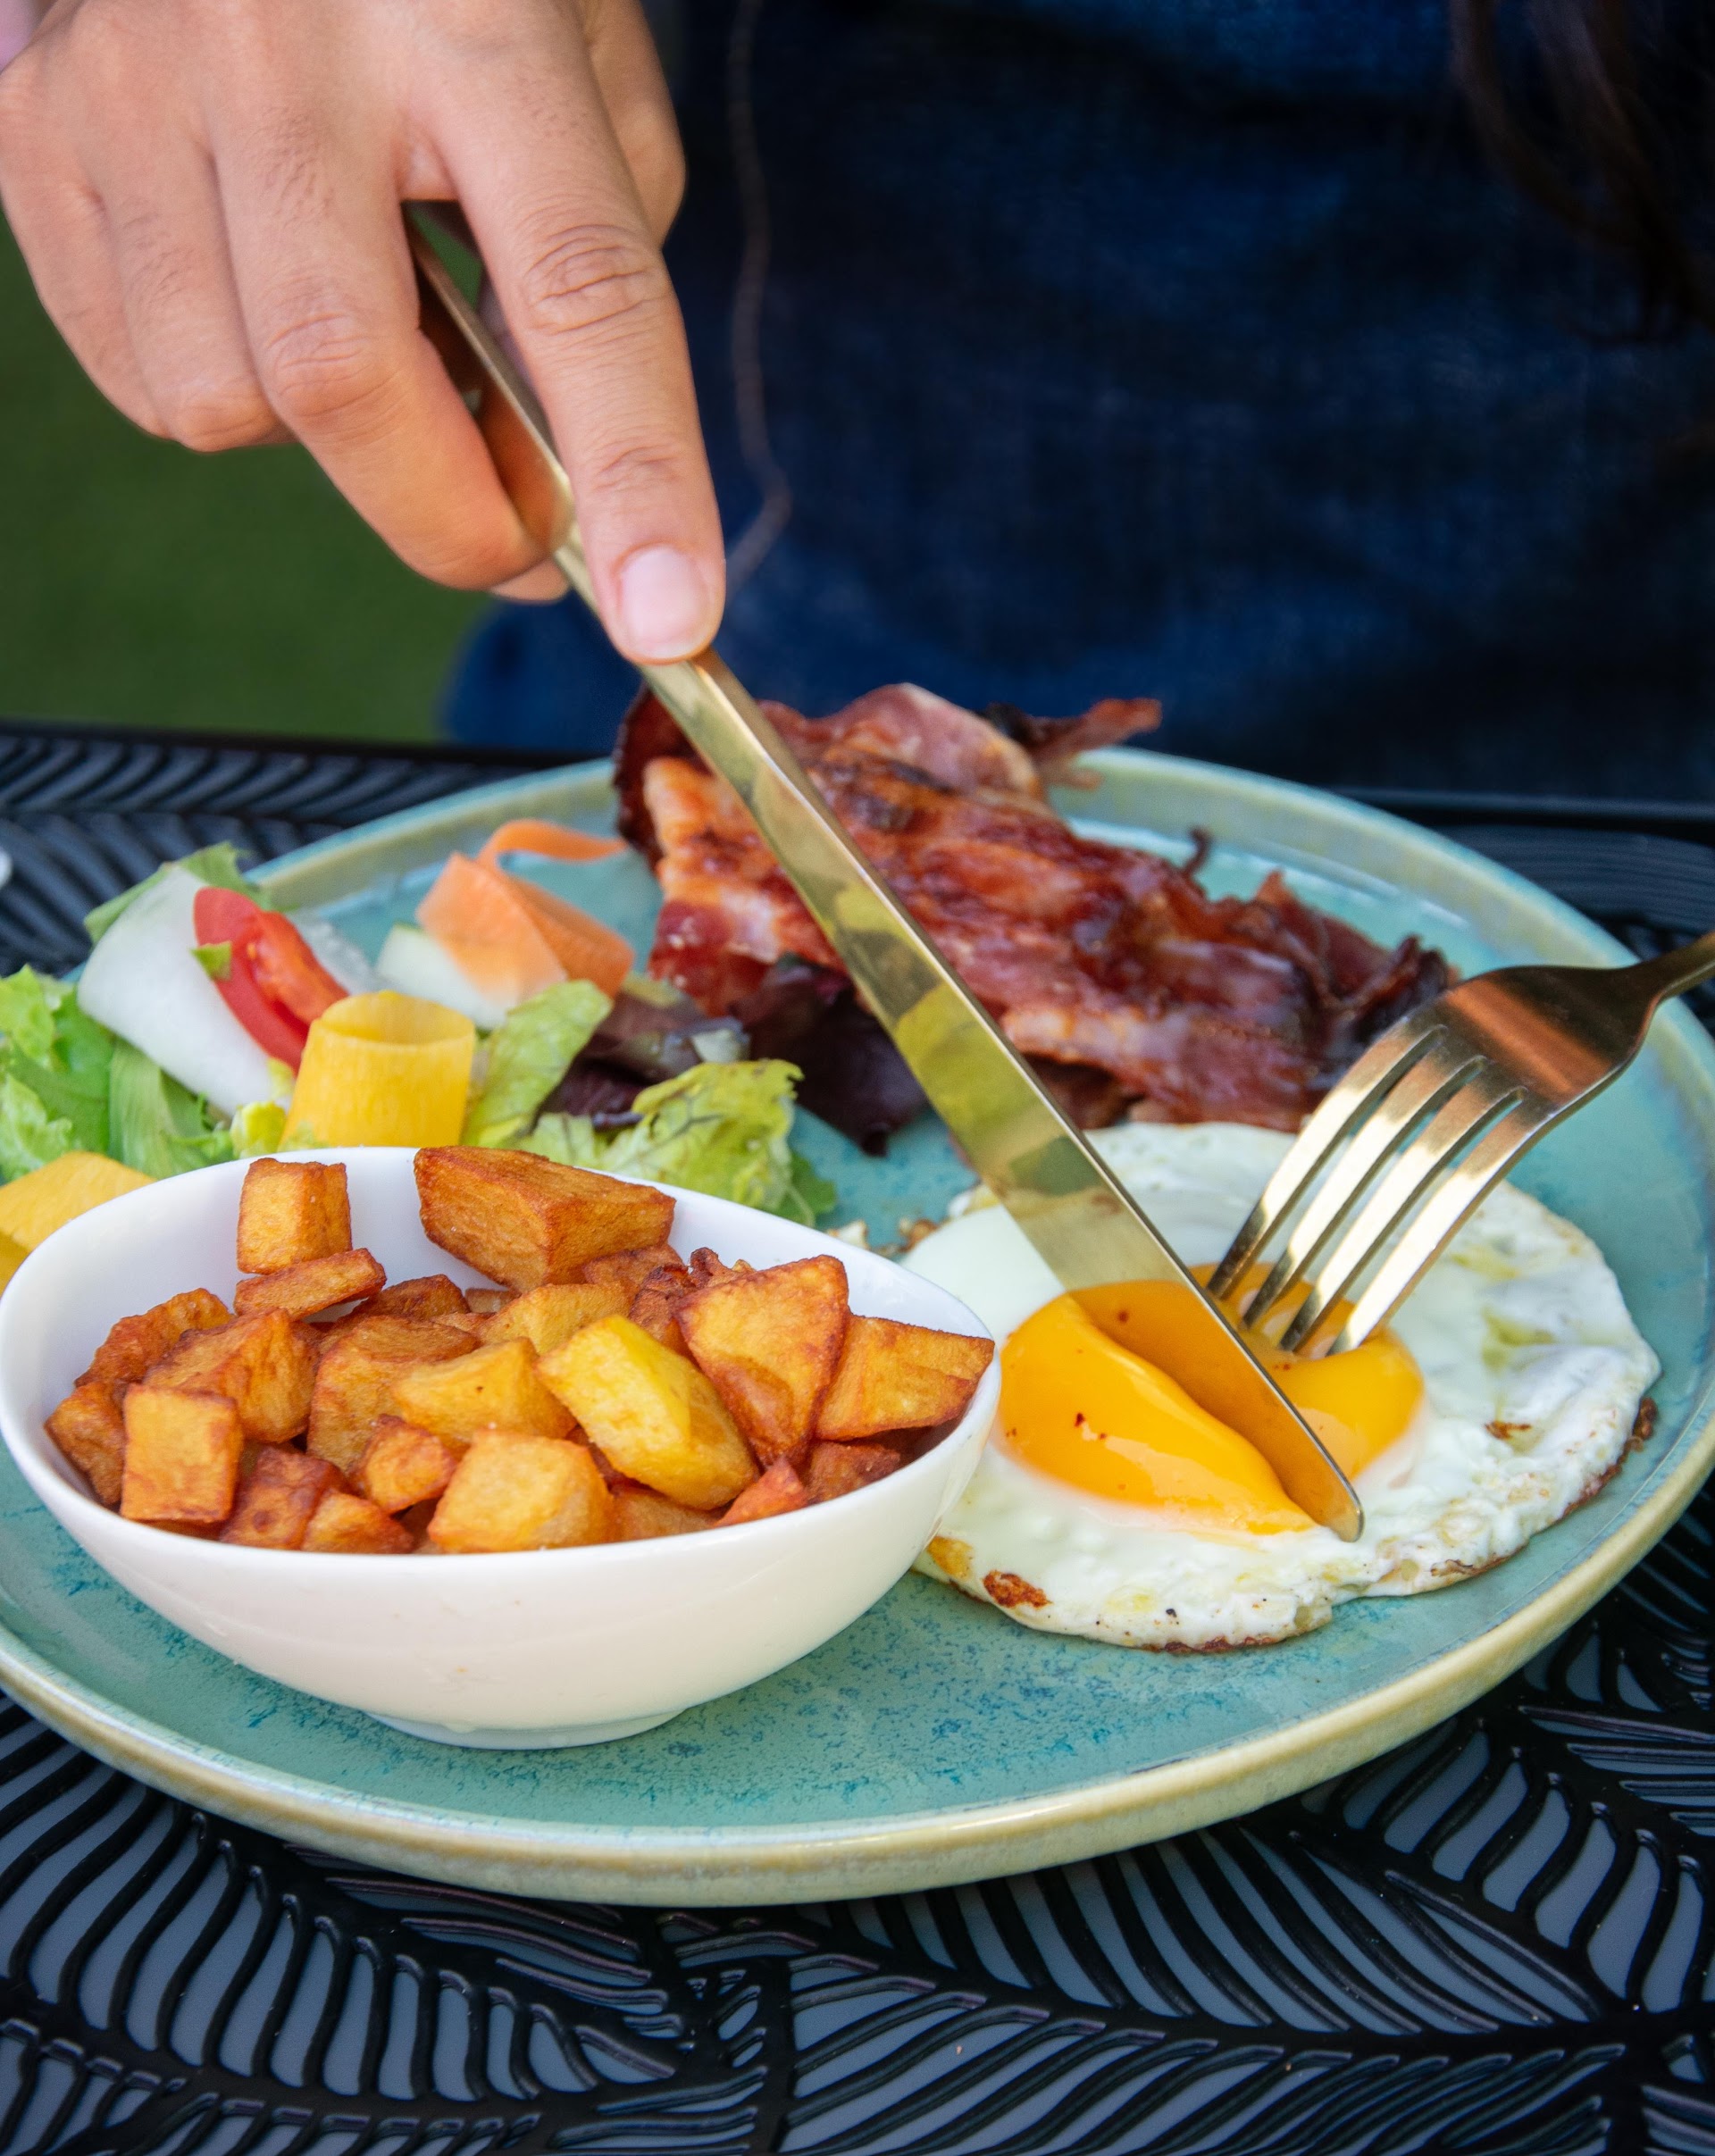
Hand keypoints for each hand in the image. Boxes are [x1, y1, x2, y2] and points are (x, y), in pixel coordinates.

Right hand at [0, 0, 723, 659]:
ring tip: (366, 334)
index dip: (635, 474)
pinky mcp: (32, 132)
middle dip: (449, 519)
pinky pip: (136, 377)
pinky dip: (224, 395)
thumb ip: (593, 254)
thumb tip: (557, 480)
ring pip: (222, 402)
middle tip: (519, 540)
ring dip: (323, 440)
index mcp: (468, 17)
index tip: (668, 619)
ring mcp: (129, 87)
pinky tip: (264, 300)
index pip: (574, 287)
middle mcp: (278, 47)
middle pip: (343, 381)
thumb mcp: (574, 53)